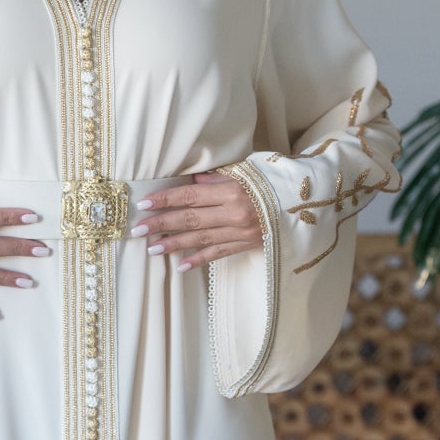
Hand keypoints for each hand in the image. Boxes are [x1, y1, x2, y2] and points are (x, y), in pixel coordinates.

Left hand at [131, 169, 262, 268]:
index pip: (190, 196)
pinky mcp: (246, 245)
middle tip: (138, 230)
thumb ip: (215, 180)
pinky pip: (218, 254)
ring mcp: (240, 232)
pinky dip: (199, 260)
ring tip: (152, 249)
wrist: (302, 204)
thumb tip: (190, 181)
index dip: (165, 200)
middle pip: (190, 219)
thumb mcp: (245, 173)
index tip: (144, 204)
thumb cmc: (271, 183)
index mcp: (232, 191)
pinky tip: (180, 266)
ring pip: (200, 239)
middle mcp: (234, 213)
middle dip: (161, 224)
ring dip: (174, 244)